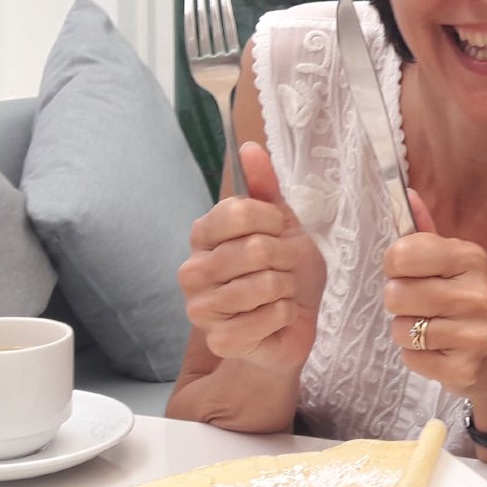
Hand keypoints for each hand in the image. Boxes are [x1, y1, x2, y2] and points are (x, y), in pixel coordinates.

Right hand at [179, 141, 324, 370]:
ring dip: (287, 288)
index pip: (237, 210)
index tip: (279, 232)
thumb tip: (248, 146)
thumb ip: (264, 186)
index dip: (273, 221)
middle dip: (287, 260)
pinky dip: (285, 315)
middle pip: (255, 250)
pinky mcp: (218, 340)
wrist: (293, 322)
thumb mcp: (282, 224)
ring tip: (281, 293)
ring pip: (264, 285)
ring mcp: (200, 308)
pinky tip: (277, 318)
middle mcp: (193, 270)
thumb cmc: (284, 271)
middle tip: (285, 269)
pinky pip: (267, 317)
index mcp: (203, 235)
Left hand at [380, 191, 486, 403]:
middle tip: (422, 306)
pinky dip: (417, 357)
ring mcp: (474, 333)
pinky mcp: (464, 368)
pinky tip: (440, 351)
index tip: (409, 272)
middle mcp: (477, 293)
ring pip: (401, 330)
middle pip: (395, 295)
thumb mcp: (453, 265)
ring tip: (432, 330)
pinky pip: (411, 358)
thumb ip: (425, 234)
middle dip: (400, 304)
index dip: (395, 266)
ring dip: (408, 332)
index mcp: (470, 258)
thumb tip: (406, 193)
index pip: (403, 253)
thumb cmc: (467, 303)